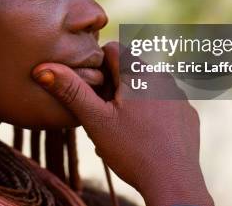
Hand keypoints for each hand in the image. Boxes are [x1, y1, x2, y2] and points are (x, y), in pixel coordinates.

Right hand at [32, 41, 213, 205]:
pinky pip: (163, 102)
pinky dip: (150, 112)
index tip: (94, 92)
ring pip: (146, 86)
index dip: (97, 68)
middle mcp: (164, 76)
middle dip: (113, 86)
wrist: (173, 183)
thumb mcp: (95, 120)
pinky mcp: (188, 113)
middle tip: (103, 115)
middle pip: (129, 69)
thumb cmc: (132, 150)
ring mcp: (179, 95)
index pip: (112, 49)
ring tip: (120, 128)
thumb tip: (43, 68)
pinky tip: (142, 135)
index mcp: (140, 71)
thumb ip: (71, 90)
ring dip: (130, 99)